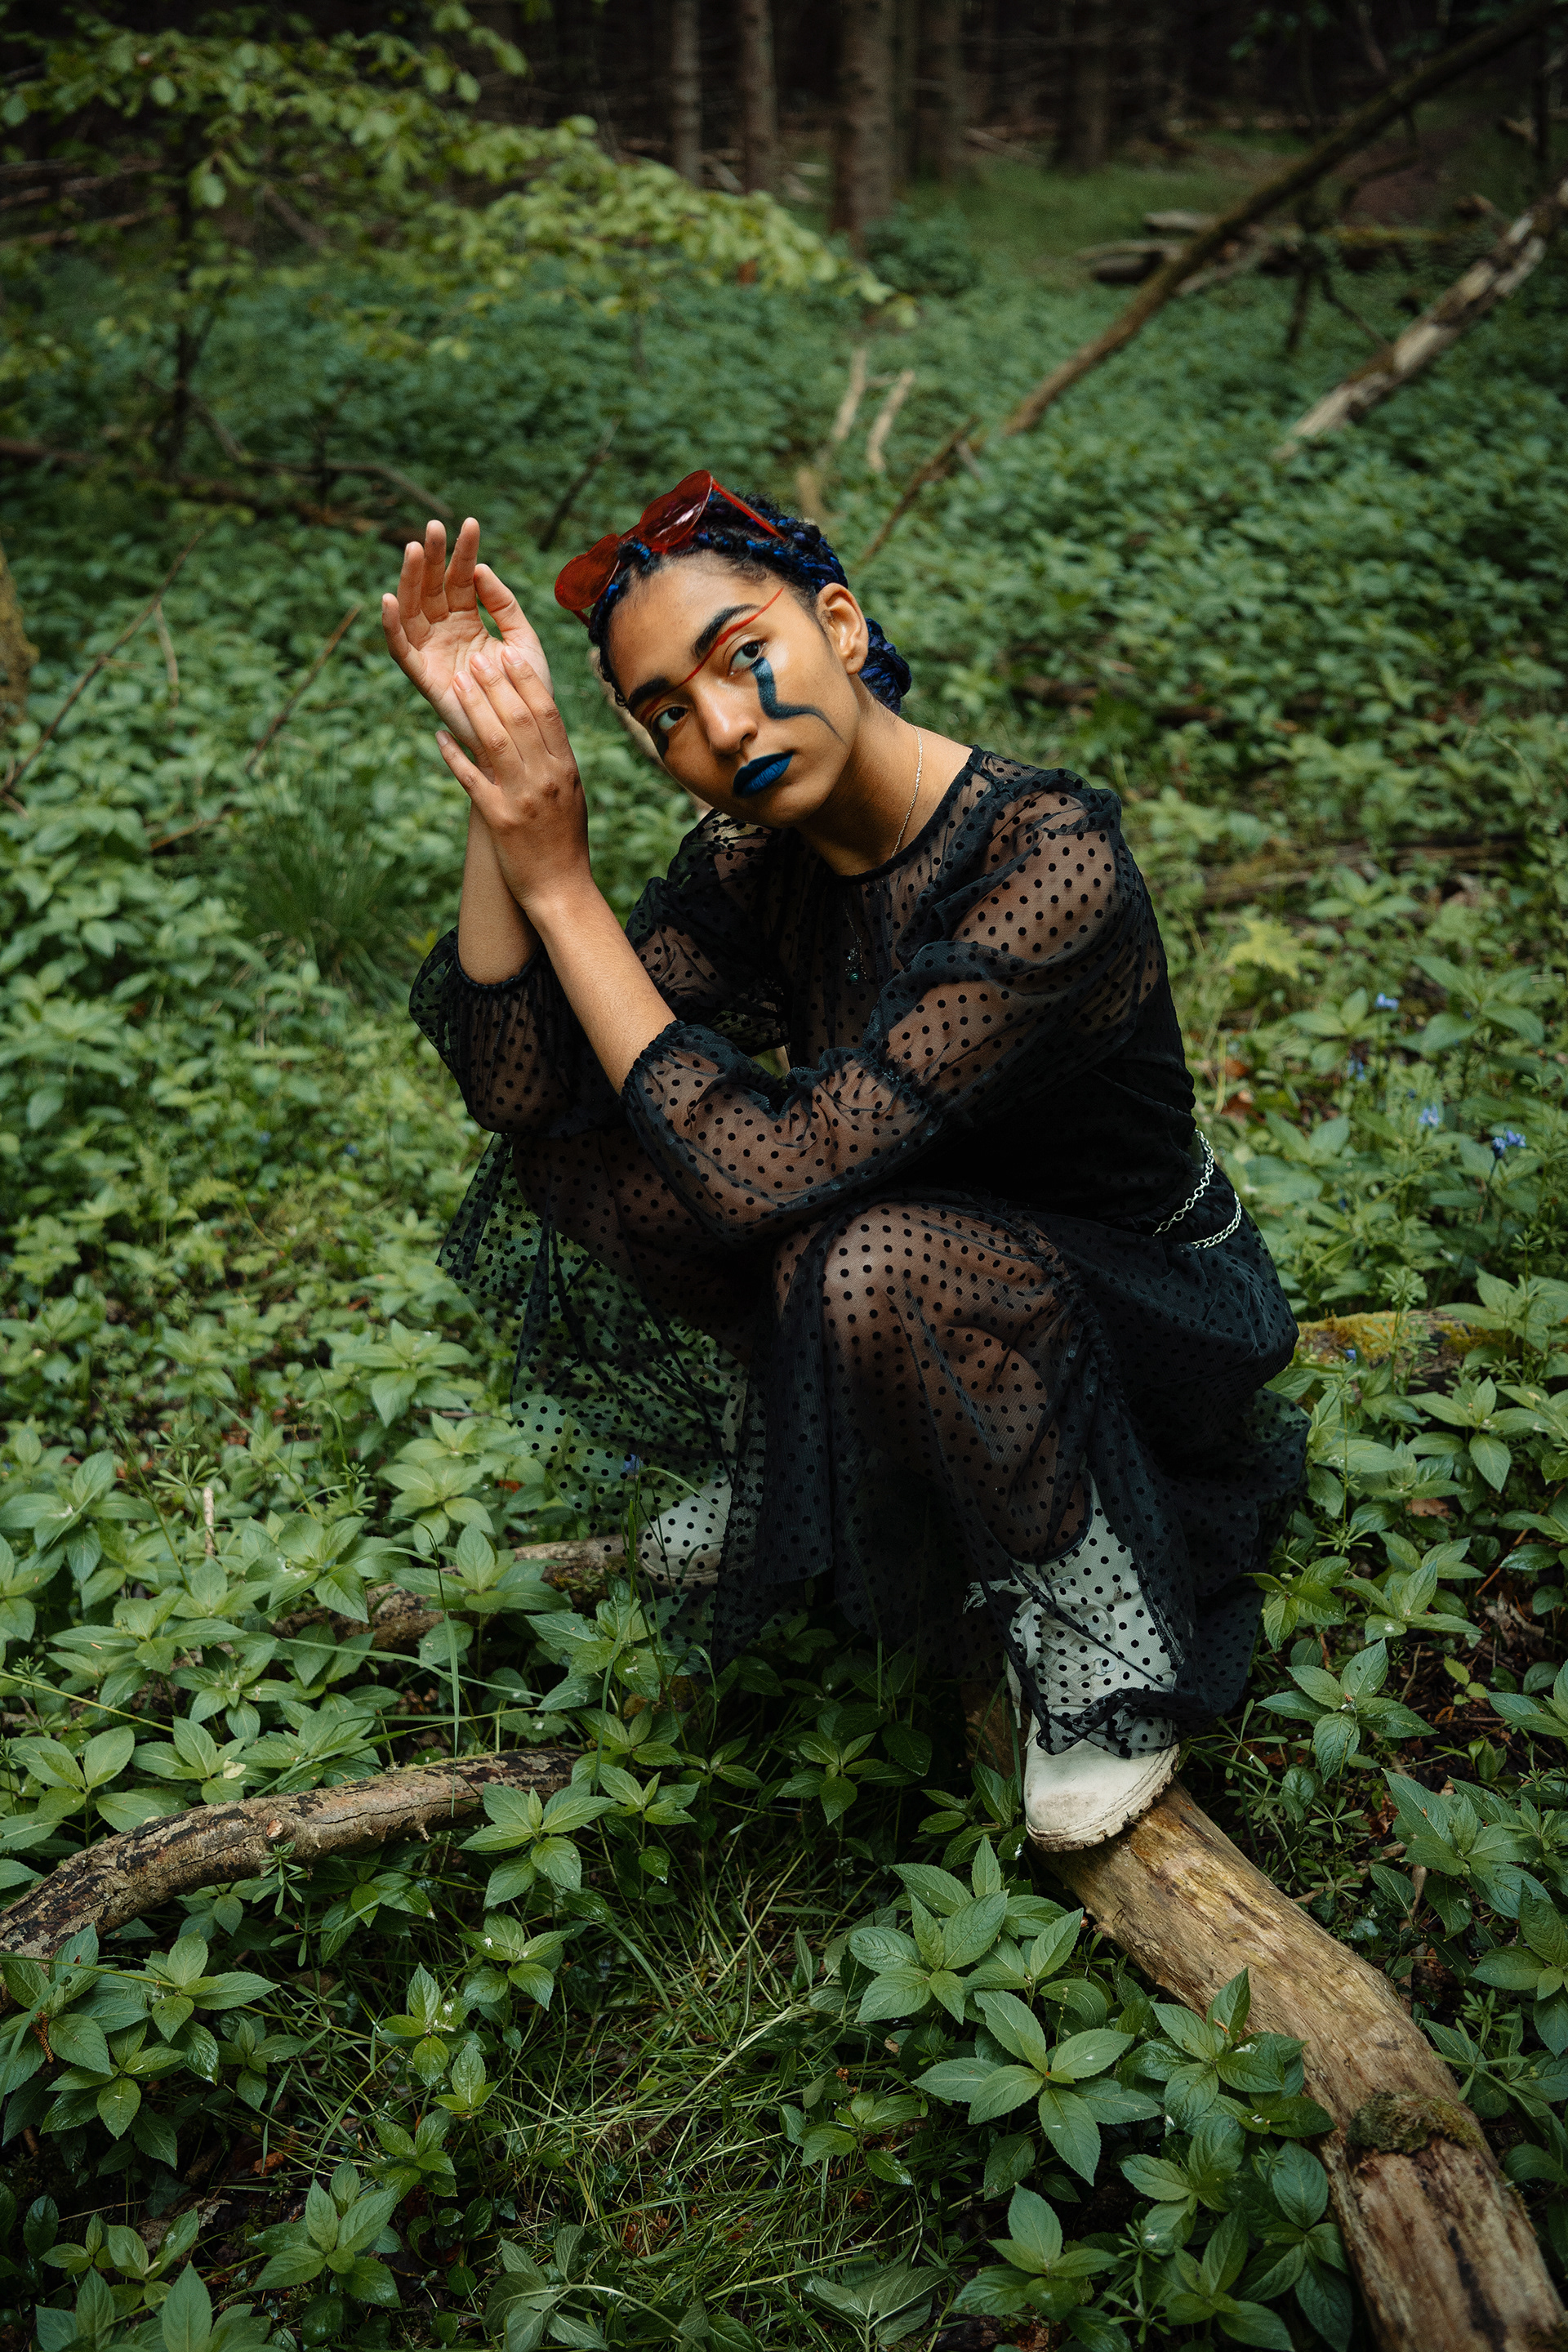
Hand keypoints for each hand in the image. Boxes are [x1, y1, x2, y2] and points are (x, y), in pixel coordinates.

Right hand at [381, 517, 551, 750]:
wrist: (522, 732)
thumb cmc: (525, 690)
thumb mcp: (523, 640)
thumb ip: (505, 606)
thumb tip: (480, 570)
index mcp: (469, 621)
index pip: (462, 579)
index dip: (464, 553)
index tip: (470, 524)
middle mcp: (446, 632)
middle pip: (433, 587)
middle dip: (433, 557)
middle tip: (434, 527)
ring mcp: (432, 651)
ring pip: (414, 609)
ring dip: (410, 579)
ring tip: (413, 549)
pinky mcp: (422, 675)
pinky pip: (401, 648)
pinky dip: (392, 625)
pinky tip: (391, 599)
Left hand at [438, 641, 591, 918]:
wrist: (560, 888)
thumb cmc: (565, 839)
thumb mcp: (570, 793)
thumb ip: (555, 758)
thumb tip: (539, 722)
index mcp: (565, 768)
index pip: (547, 713)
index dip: (526, 681)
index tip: (509, 655)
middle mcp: (545, 778)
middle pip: (519, 719)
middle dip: (495, 684)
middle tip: (477, 657)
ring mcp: (521, 798)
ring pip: (494, 741)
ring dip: (474, 708)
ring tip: (457, 683)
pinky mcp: (498, 819)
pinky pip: (471, 779)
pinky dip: (453, 755)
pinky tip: (439, 736)